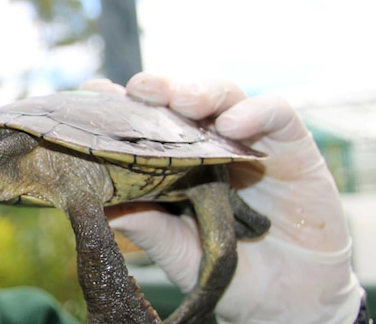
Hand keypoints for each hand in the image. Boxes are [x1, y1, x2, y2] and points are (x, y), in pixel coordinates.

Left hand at [84, 73, 362, 323]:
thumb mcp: (176, 251)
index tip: (93, 93)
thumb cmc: (223, 270)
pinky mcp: (292, 145)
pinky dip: (255, 111)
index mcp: (171, 159)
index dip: (121, 102)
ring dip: (202, 91)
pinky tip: (233, 125)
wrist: (286, 299)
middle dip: (159, 87)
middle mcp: (206, 142)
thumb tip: (94, 205)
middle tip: (138, 88)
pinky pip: (278, 113)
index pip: (143, 118)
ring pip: (225, 95)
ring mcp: (247, 140)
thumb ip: (145, 225)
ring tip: (183, 101)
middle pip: (180, 98)